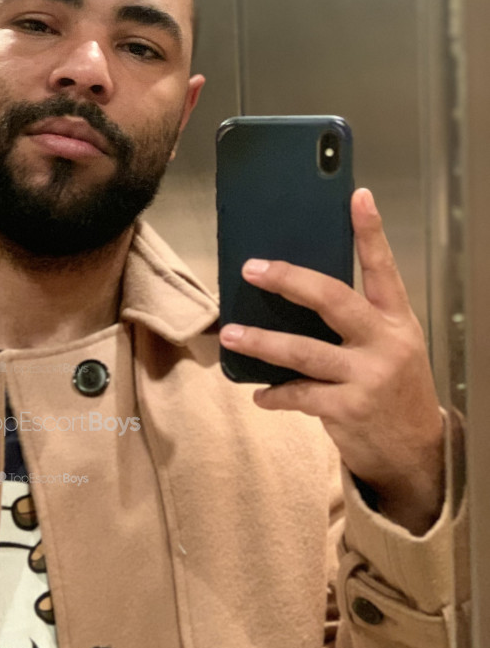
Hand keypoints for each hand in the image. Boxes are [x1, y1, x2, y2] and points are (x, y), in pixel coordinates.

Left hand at [220, 188, 444, 534]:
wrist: (414, 451)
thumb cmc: (392, 390)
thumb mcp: (389, 349)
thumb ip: (357, 324)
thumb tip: (297, 296)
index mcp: (396, 320)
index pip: (384, 268)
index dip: (370, 232)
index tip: (357, 196)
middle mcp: (385, 343)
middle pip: (333, 300)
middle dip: (289, 280)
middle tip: (253, 269)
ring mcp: (367, 376)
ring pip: (303, 351)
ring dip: (261, 342)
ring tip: (232, 334)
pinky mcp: (348, 409)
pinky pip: (298, 394)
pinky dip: (275, 394)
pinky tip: (260, 394)